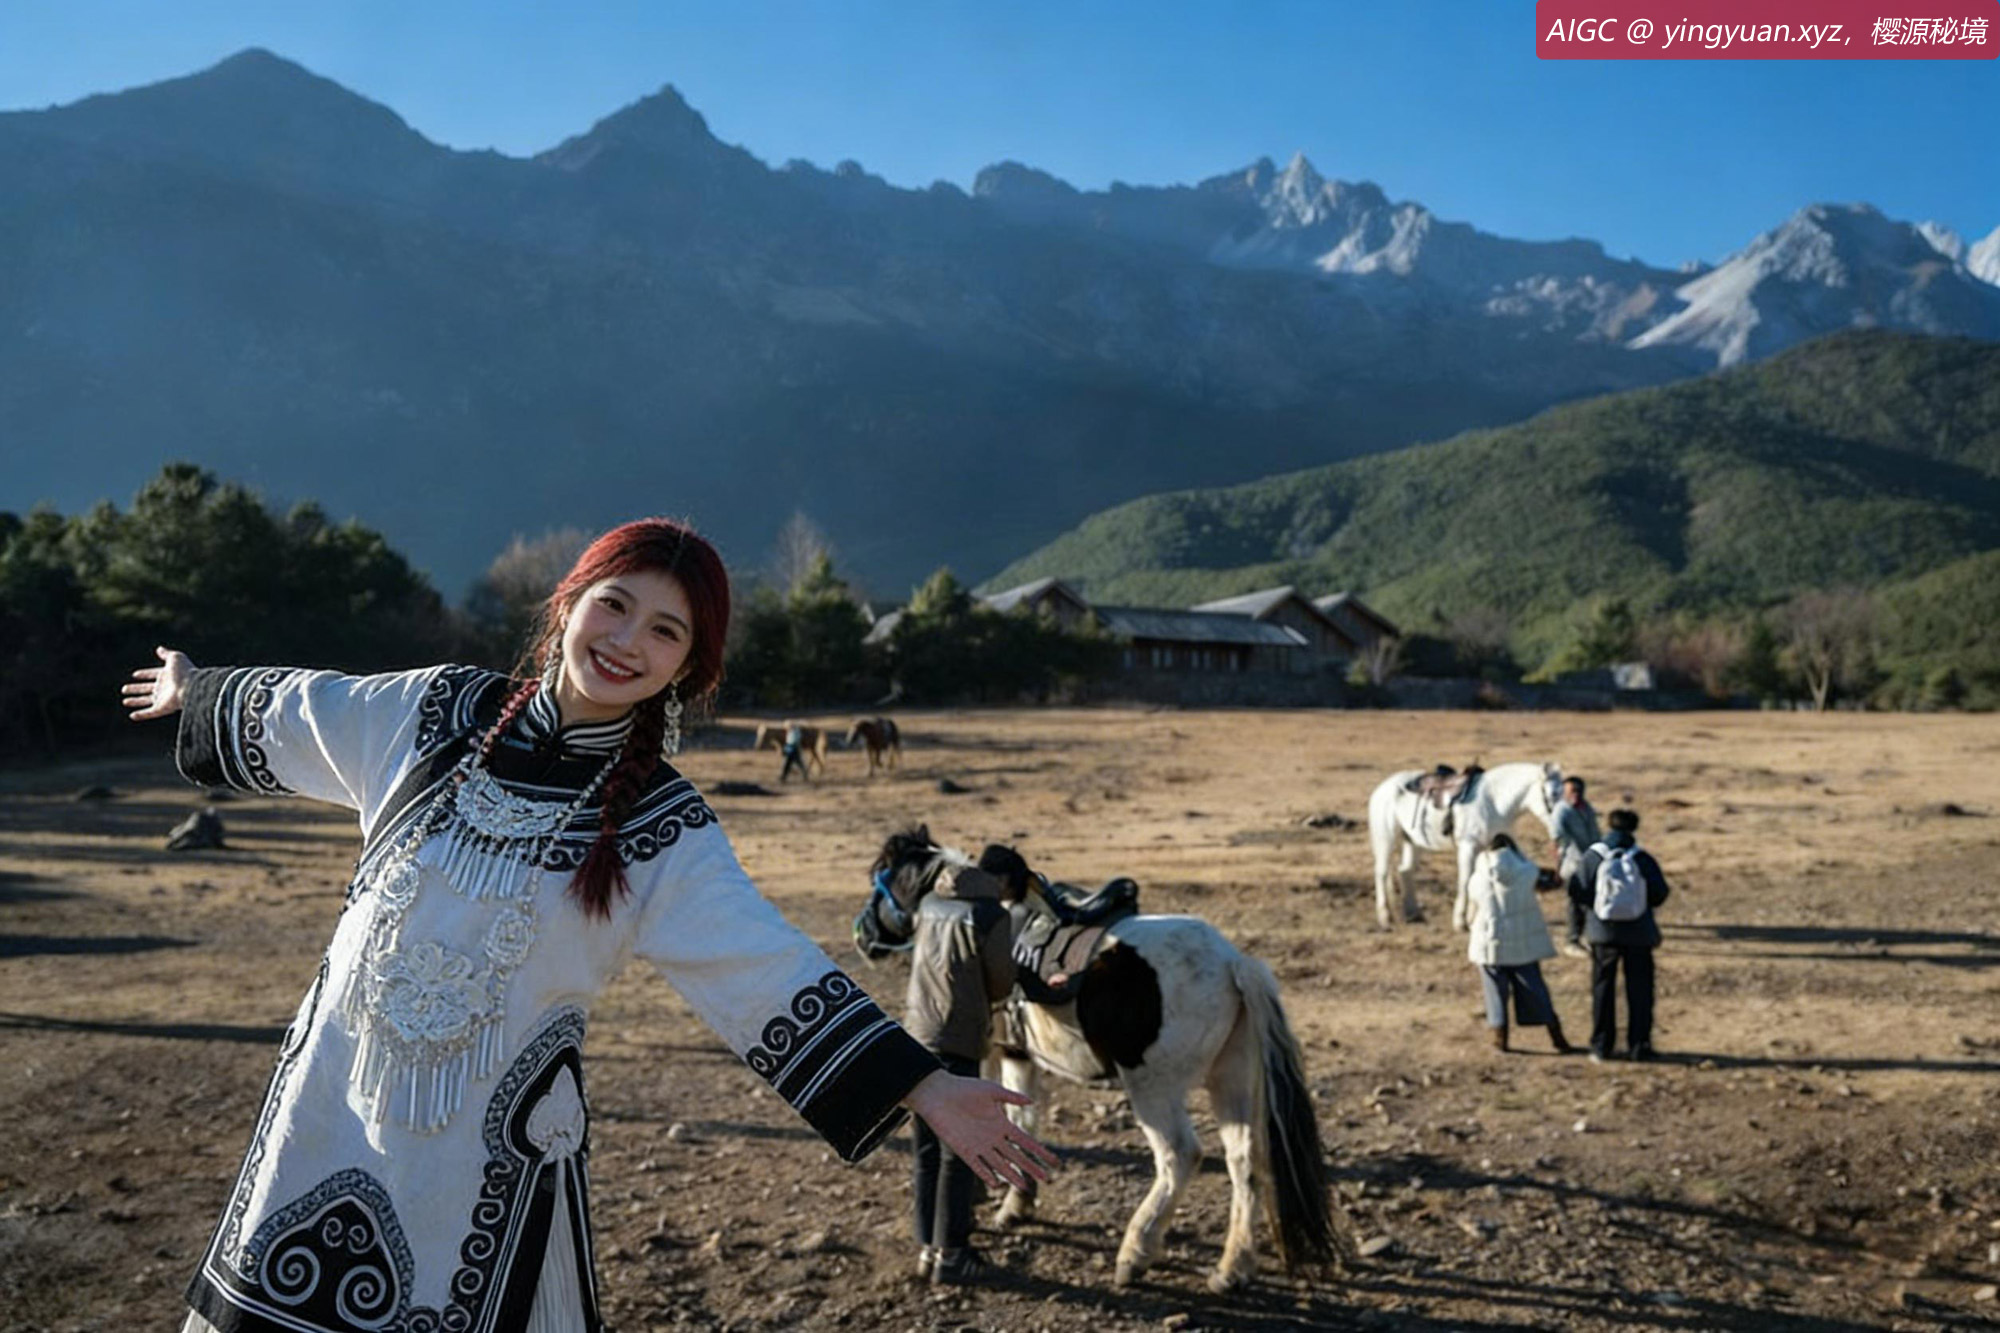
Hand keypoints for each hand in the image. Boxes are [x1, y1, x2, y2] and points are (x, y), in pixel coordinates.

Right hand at [123, 646, 194, 720]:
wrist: (191, 687)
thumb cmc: (184, 672)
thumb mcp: (175, 658)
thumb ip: (166, 654)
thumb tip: (159, 649)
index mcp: (168, 675)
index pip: (154, 674)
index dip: (145, 674)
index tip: (135, 674)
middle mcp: (165, 688)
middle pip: (147, 688)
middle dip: (136, 689)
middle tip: (124, 689)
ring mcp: (163, 699)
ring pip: (146, 701)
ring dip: (136, 701)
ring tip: (125, 701)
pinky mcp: (162, 708)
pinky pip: (150, 713)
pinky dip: (141, 715)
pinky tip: (132, 716)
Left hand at [902, 1069, 1058, 1191]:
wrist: (938, 1093)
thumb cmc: (965, 1088)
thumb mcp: (991, 1090)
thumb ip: (1011, 1098)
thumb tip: (1032, 1102)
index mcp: (1001, 1124)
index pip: (1025, 1141)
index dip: (1040, 1151)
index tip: (1054, 1161)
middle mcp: (993, 1138)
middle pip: (1016, 1156)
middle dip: (1031, 1167)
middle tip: (1046, 1179)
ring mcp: (979, 1145)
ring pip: (1000, 1165)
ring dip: (1012, 1175)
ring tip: (1025, 1187)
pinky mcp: (963, 1150)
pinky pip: (977, 1166)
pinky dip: (987, 1175)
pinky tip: (996, 1184)